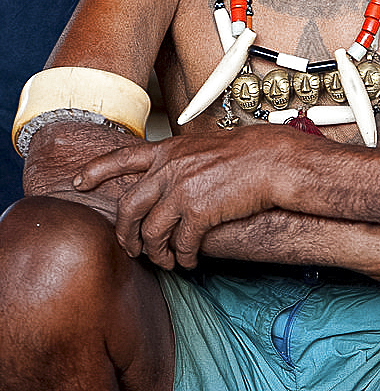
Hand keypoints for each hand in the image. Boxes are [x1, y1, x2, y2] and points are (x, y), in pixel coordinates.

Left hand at [73, 126, 283, 268]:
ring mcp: (182, 190)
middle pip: (128, 207)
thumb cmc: (244, 154)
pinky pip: (181, 245)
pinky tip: (189, 261)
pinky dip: (183, 258)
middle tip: (131, 248)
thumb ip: (179, 163)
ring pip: (150, 232)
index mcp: (169, 151)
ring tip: (166, 260)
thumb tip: (166, 183)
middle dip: (124, 234)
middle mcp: (169, 169)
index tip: (78, 182)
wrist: (270, 160)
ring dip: (155, 253)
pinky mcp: (198, 211)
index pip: (123, 157)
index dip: (97, 170)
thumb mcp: (202, 148)